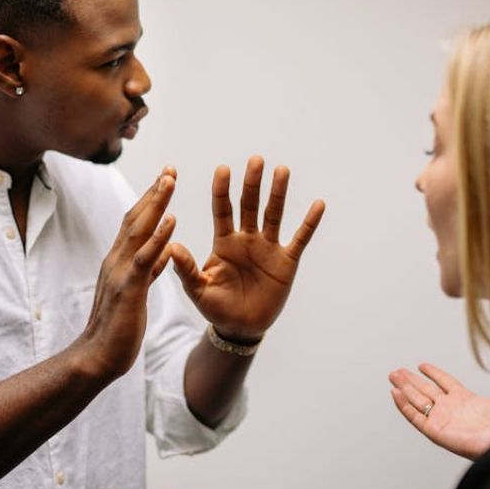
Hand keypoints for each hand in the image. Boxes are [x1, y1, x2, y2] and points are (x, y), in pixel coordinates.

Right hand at [69, 169, 177, 380]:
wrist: (97, 357)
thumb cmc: (117, 328)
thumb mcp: (136, 292)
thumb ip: (148, 270)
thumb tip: (163, 252)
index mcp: (119, 261)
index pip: (134, 223)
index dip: (150, 200)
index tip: (165, 179)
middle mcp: (116, 260)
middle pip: (135, 218)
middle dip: (154, 192)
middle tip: (170, 168)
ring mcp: (120, 273)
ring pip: (138, 230)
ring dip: (155, 204)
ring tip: (170, 180)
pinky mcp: (128, 289)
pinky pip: (144, 258)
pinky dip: (158, 237)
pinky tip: (171, 221)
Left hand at [170, 156, 324, 341]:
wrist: (241, 327)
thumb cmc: (216, 308)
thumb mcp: (198, 289)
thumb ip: (186, 268)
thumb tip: (171, 246)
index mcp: (224, 242)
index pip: (223, 210)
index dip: (222, 191)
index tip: (223, 169)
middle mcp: (247, 239)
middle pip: (250, 205)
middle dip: (252, 183)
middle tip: (255, 160)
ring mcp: (268, 248)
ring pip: (274, 215)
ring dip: (277, 193)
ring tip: (281, 170)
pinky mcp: (287, 261)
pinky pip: (300, 238)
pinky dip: (309, 222)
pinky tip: (318, 204)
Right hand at [389, 363, 489, 459]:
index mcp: (464, 399)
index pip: (444, 382)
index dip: (433, 372)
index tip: (421, 365)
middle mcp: (450, 408)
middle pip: (425, 390)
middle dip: (411, 380)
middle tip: (396, 371)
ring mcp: (441, 419)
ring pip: (417, 401)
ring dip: (404, 389)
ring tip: (393, 377)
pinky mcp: (435, 431)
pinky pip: (415, 417)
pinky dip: (404, 406)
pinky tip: (396, 393)